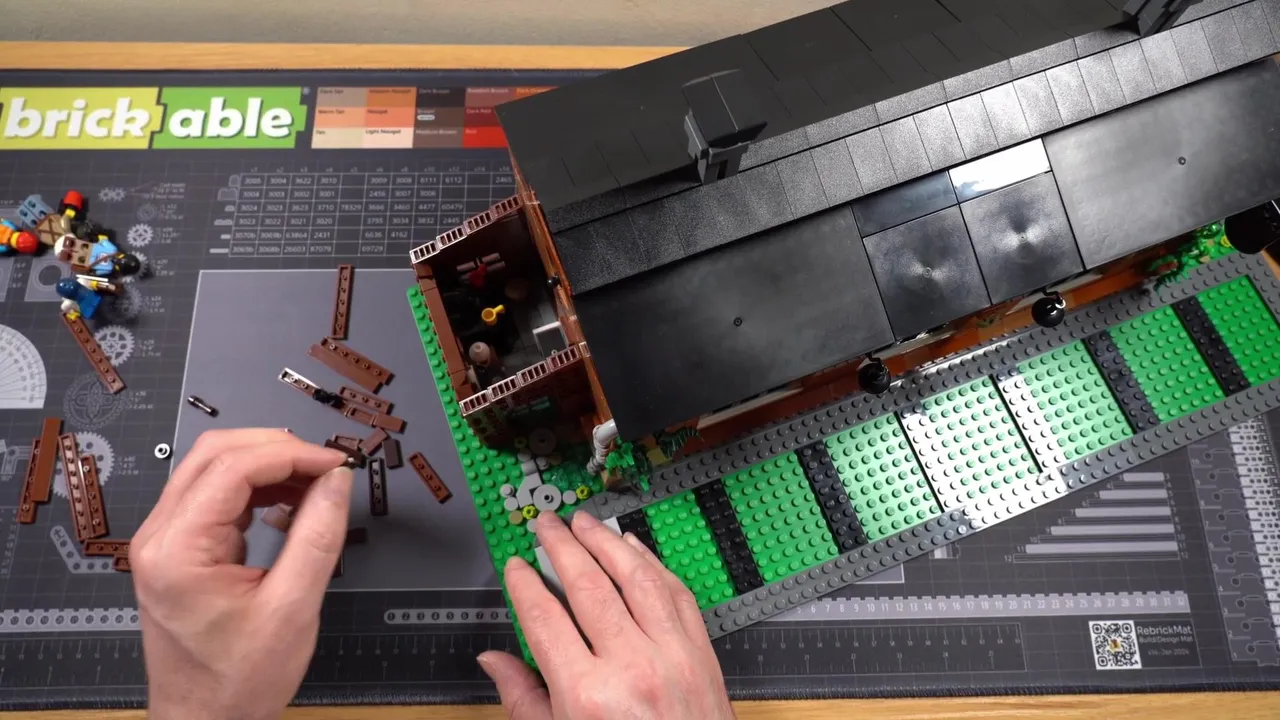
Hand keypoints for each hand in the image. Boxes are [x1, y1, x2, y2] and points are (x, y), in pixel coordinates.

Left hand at [131, 428, 353, 719]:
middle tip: (327, 467)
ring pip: (214, 466)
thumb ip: (317, 536)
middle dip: (278, 449)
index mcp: (177, 551)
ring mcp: (165, 540)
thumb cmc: (237, 681)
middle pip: (216, 453)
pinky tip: (289, 504)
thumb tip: (337, 481)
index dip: (292, 454)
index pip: (233, 467)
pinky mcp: (179, 546)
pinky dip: (257, 487)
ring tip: (314, 485)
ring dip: (268, 465)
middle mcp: (160, 537)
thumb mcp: (292, 609)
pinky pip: (216, 493)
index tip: (335, 464)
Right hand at [478, 511, 734, 719]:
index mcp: (587, 696)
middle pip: (589, 585)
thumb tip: (493, 659)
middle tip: (546, 526)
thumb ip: (523, 700)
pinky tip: (633, 549)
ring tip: (585, 523)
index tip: (516, 566)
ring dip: (608, 542)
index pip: (544, 618)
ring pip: (637, 577)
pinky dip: (652, 564)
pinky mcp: (702, 654)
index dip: (526, 585)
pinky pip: (676, 592)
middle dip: (563, 547)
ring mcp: (672, 656)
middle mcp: (631, 668)